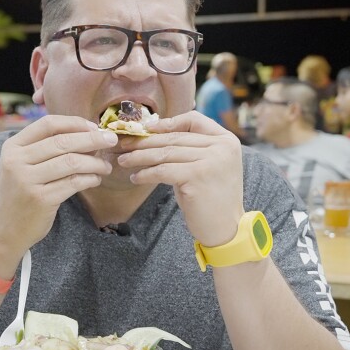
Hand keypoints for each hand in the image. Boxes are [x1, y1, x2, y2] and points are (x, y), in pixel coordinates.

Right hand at [0, 115, 117, 253]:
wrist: (4, 229)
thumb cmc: (20, 193)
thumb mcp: (21, 165)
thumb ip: (45, 148)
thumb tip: (88, 133)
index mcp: (12, 147)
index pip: (48, 124)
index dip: (75, 123)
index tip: (94, 127)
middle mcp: (17, 161)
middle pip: (63, 142)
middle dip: (92, 139)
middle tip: (111, 140)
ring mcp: (27, 181)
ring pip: (72, 162)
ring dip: (95, 162)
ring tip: (105, 166)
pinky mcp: (41, 199)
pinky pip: (74, 183)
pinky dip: (90, 178)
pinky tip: (95, 179)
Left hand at [116, 111, 243, 246]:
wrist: (226, 228)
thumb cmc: (211, 198)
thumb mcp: (207, 166)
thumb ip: (190, 150)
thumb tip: (154, 135)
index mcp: (226, 140)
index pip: (193, 120)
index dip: (167, 123)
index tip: (146, 129)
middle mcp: (221, 147)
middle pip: (174, 137)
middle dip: (145, 141)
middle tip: (124, 145)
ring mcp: (210, 161)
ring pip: (165, 153)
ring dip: (140, 157)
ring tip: (123, 160)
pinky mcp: (197, 176)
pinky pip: (162, 170)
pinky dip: (145, 173)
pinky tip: (136, 177)